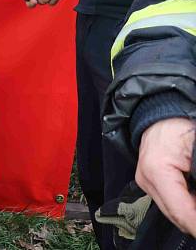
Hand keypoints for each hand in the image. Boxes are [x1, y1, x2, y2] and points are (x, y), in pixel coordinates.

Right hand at [137, 118, 195, 236]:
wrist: (158, 111)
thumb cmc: (179, 125)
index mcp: (156, 171)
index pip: (181, 211)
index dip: (195, 224)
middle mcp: (146, 179)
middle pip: (175, 215)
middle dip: (193, 221)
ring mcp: (145, 181)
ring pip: (172, 211)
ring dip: (189, 214)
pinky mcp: (148, 181)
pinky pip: (169, 201)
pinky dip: (185, 206)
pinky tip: (193, 202)